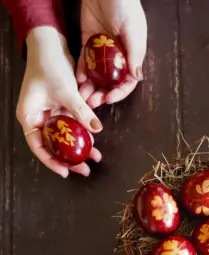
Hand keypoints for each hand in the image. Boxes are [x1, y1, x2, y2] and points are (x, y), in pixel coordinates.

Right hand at [17, 26, 102, 177]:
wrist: (50, 45)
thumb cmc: (48, 66)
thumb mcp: (65, 91)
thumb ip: (81, 111)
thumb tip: (96, 129)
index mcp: (30, 116)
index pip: (38, 146)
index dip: (51, 162)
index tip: (66, 172)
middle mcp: (39, 117)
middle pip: (53, 144)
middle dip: (70, 157)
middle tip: (85, 169)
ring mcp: (51, 112)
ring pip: (65, 135)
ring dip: (80, 144)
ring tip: (95, 156)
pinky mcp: (62, 106)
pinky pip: (72, 122)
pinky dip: (82, 129)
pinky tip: (94, 137)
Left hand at [76, 0, 146, 107]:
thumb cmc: (125, 7)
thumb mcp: (133, 31)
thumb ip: (135, 54)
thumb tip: (137, 77)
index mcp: (131, 56)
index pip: (127, 81)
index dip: (119, 93)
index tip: (109, 99)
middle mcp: (118, 57)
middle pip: (110, 82)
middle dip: (102, 93)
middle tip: (92, 102)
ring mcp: (103, 52)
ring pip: (97, 75)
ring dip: (90, 87)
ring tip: (82, 96)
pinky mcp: (89, 43)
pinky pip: (85, 61)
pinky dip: (82, 71)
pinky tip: (78, 79)